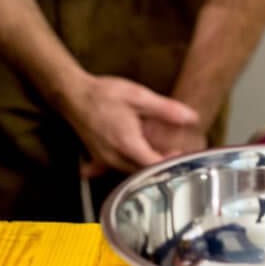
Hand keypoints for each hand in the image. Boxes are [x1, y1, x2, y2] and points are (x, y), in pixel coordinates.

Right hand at [66, 74, 198, 177]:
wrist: (73, 94)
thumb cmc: (103, 94)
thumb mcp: (139, 97)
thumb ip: (166, 109)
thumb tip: (191, 117)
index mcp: (127, 144)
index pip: (155, 165)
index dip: (171, 162)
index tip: (182, 153)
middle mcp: (114, 157)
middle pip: (144, 171)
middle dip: (160, 164)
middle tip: (174, 151)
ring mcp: (104, 160)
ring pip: (131, 171)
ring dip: (145, 164)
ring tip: (159, 150)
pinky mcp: (97, 157)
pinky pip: (117, 167)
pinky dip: (129, 163)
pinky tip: (134, 153)